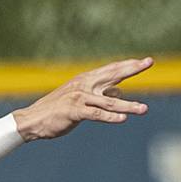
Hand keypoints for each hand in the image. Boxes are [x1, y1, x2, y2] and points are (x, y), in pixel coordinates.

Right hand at [14, 57, 152, 140]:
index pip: (112, 69)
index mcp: (85, 80)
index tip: (146, 61)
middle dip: (132, 69)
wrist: (31, 120)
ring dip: (128, 106)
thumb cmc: (56, 111)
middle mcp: (84, 85)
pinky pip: (96, 114)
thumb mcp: (80, 99)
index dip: (129, 64)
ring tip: (144, 109)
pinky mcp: (74, 112)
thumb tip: (119, 93)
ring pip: (109, 102)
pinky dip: (110, 117)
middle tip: (148, 63)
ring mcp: (79, 98)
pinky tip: (123, 119)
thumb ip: (100, 95)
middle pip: (112, 75)